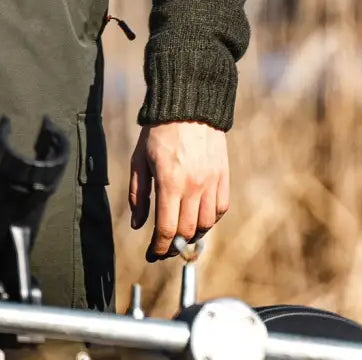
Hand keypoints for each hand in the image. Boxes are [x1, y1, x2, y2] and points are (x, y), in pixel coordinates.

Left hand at [128, 121, 229, 259]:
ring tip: (181, 234)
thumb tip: (138, 225)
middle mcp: (193, 186)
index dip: (159, 247)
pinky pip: (220, 209)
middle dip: (174, 245)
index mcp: (169, 182)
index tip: (152, 254)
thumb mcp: (139, 160)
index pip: (167, 229)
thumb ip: (138, 195)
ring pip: (205, 224)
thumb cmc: (158, 132)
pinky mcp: (223, 177)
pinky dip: (209, 220)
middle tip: (164, 248)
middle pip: (187, 231)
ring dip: (192, 235)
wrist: (188, 106)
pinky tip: (198, 218)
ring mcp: (211, 183)